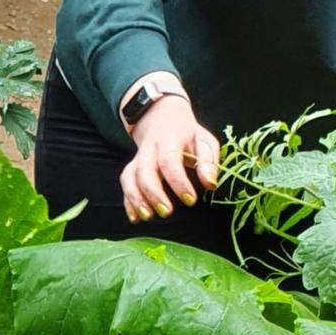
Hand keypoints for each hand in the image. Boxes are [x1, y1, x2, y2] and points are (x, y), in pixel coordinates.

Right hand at [120, 82, 218, 223]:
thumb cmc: (188, 134)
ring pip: (130, 178)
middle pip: (144, 171)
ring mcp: (138, 158)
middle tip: (168, 212)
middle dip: (153, 194)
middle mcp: (149, 148)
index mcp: (170, 139)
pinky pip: (125, 184)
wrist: (162, 116)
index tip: (190, 200)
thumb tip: (210, 184)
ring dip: (136, 199)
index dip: (178, 182)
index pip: (169, 160)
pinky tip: (135, 218)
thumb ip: (209, 161)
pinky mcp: (132, 167)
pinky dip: (128, 201)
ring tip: (148, 217)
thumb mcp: (204, 140)